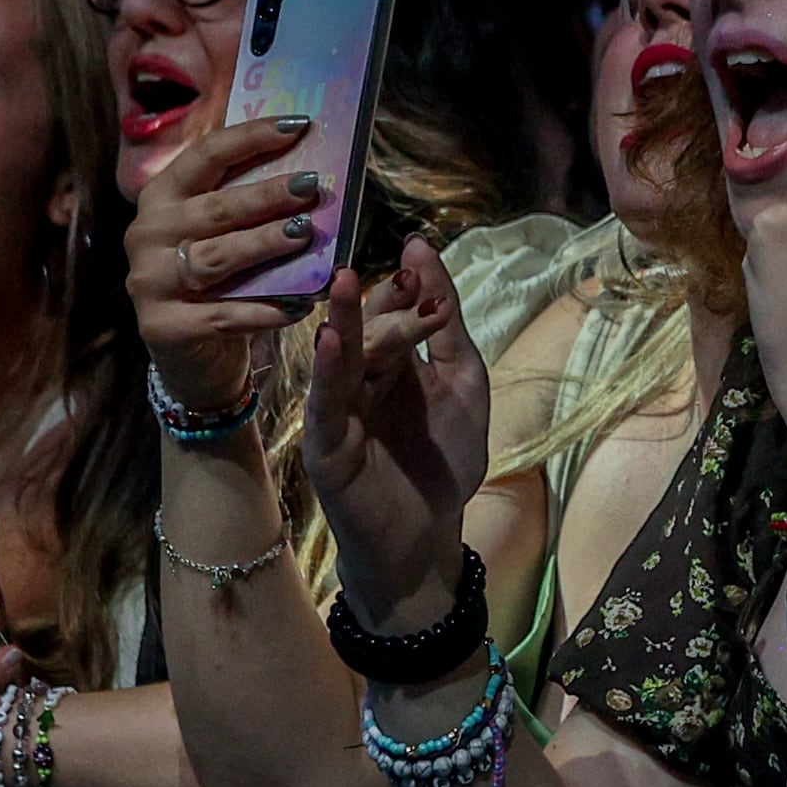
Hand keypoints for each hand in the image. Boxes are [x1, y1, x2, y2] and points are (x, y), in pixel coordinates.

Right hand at [126, 112, 330, 403]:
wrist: (191, 355)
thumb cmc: (218, 281)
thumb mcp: (224, 234)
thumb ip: (249, 201)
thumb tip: (312, 167)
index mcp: (162, 197)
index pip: (207, 154)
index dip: (252, 137)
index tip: (300, 125)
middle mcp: (146, 233)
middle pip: (215, 208)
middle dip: (267, 195)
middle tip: (311, 188)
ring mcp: (149, 281)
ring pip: (216, 258)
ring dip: (264, 245)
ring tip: (305, 234)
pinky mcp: (162, 327)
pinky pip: (222, 315)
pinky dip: (263, 310)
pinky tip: (300, 305)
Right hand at [309, 240, 492, 623]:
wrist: (428, 535)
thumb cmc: (443, 462)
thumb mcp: (461, 383)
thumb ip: (448, 325)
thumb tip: (423, 251)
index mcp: (391, 362)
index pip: (392, 313)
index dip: (407, 289)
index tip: (419, 254)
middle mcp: (359, 379)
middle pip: (366, 330)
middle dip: (380, 302)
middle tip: (396, 273)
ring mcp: (338, 410)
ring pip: (340, 358)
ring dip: (343, 320)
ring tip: (347, 281)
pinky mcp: (325, 444)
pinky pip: (324, 403)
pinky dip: (327, 372)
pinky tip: (329, 342)